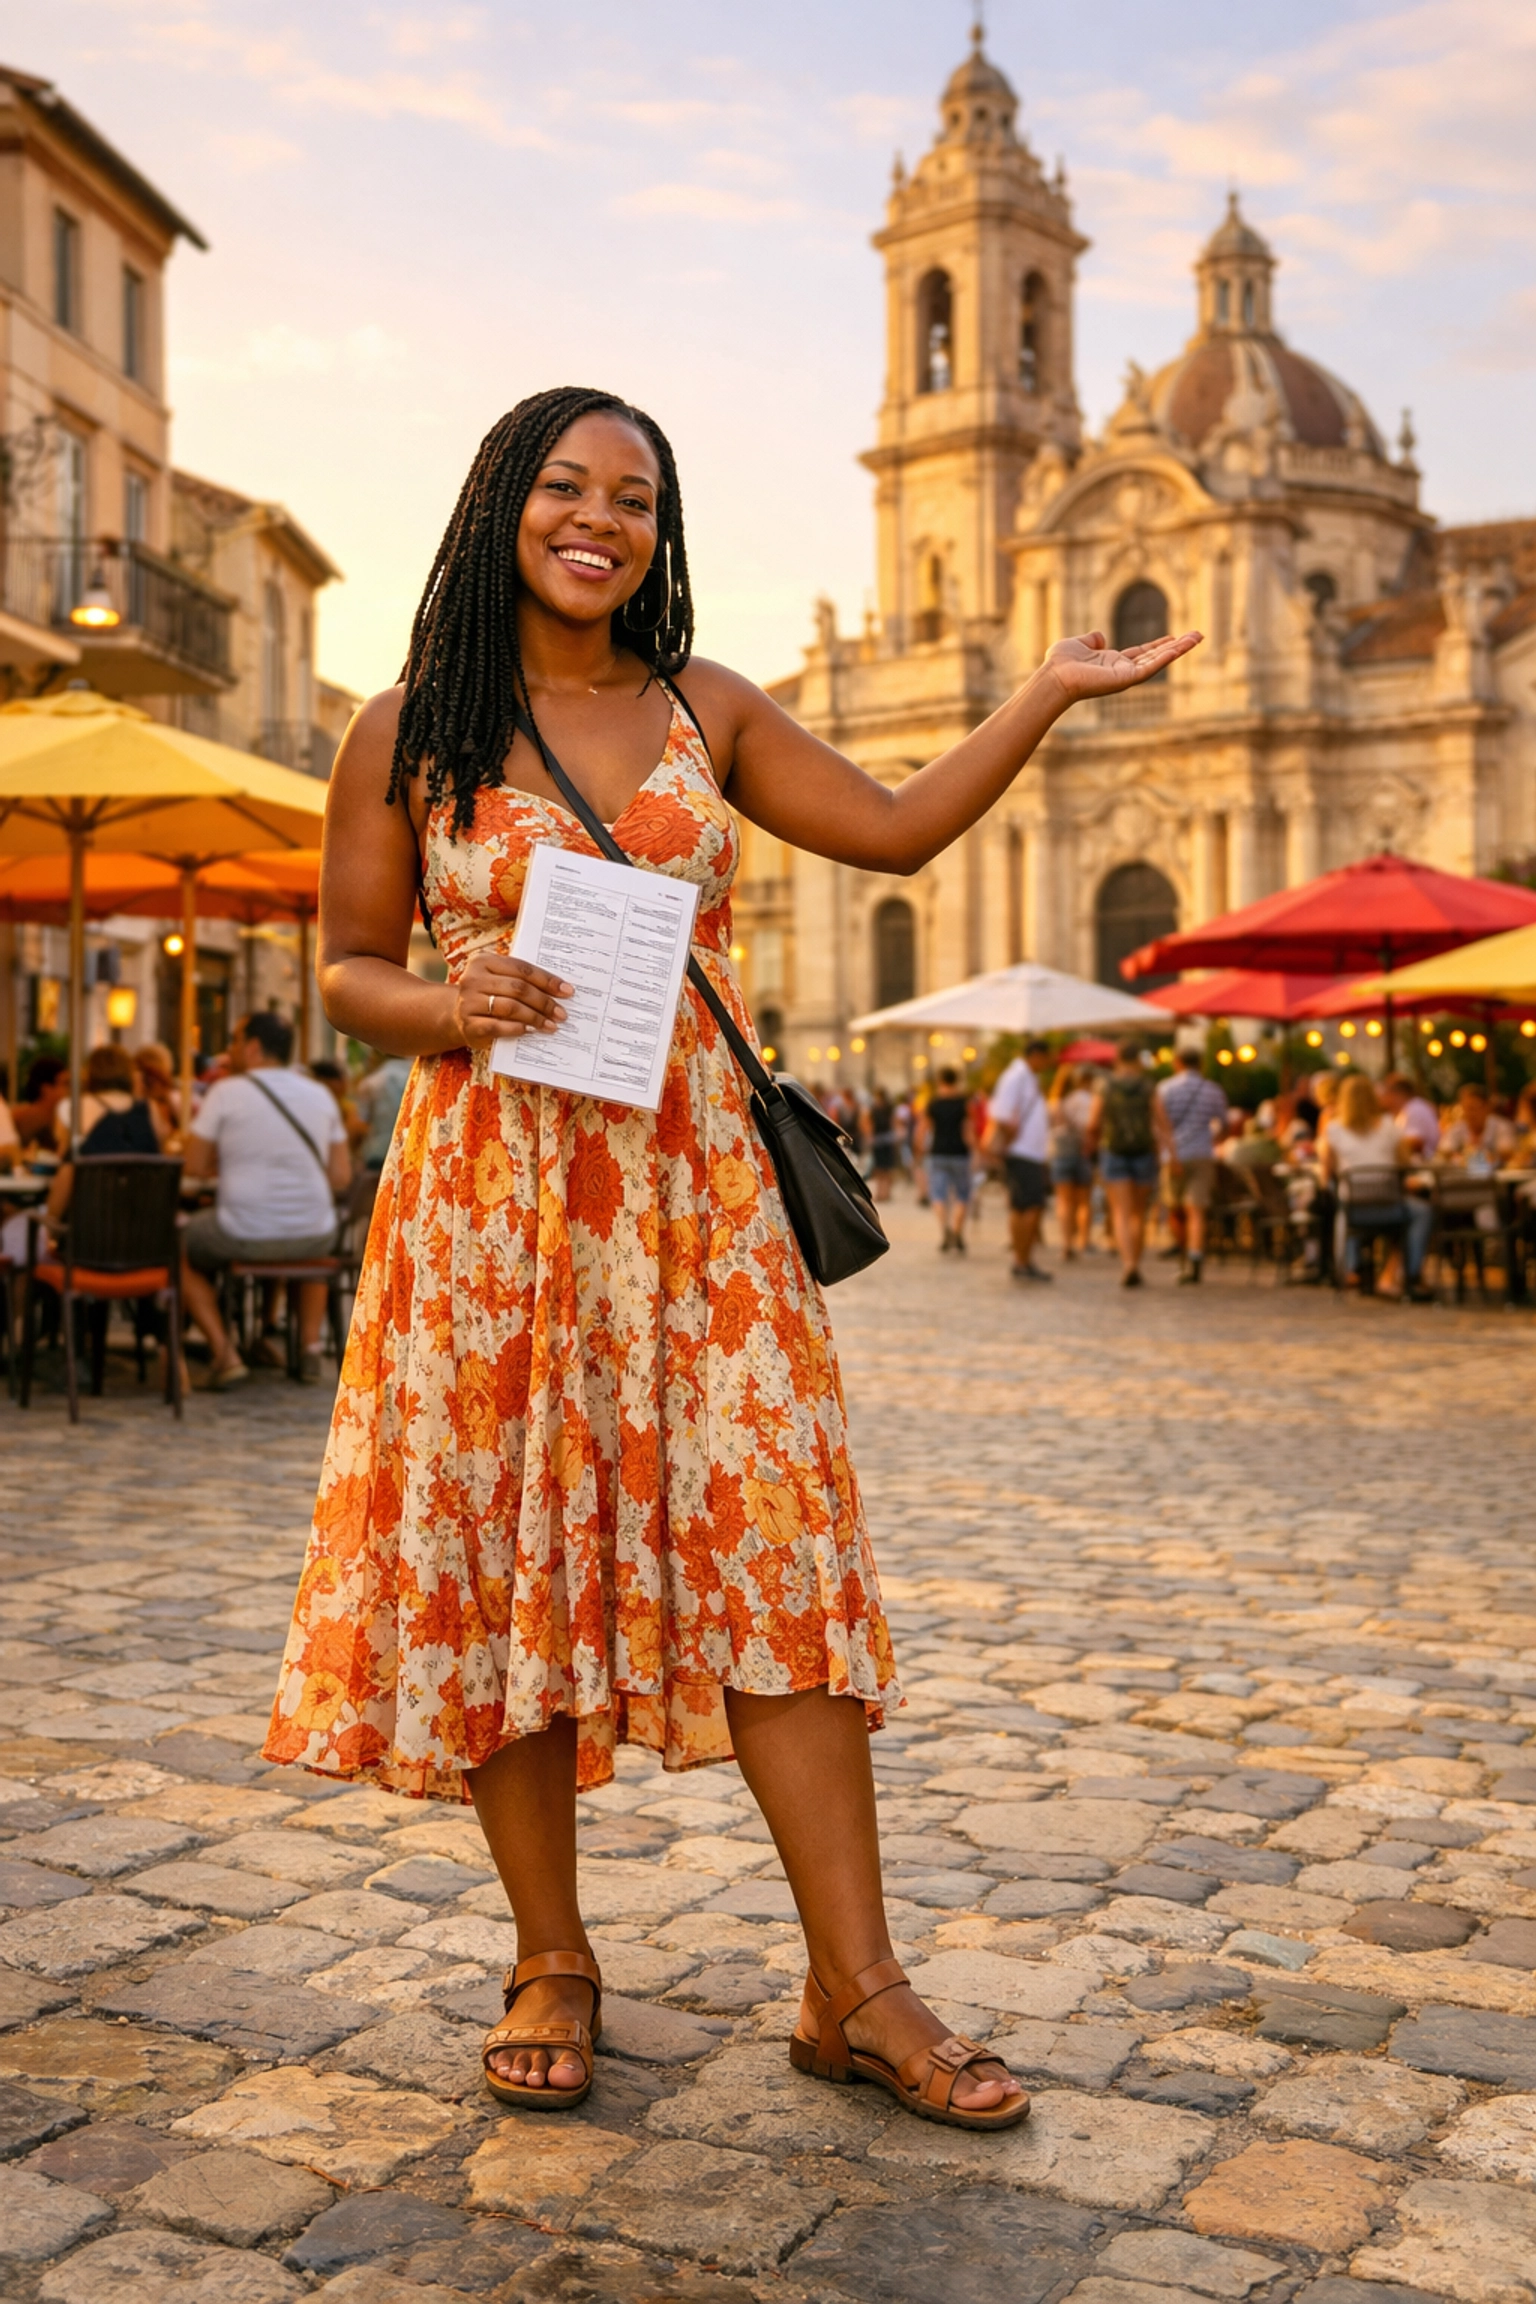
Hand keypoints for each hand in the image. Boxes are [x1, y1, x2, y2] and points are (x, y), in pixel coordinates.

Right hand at [453, 950, 572, 1049]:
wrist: (457, 1016)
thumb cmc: (488, 996)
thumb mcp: (500, 981)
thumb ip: (522, 980)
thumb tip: (560, 990)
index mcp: (483, 961)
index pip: (522, 969)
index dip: (547, 980)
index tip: (567, 991)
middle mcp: (473, 979)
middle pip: (518, 988)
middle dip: (544, 1002)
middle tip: (561, 1013)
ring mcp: (468, 1002)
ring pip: (510, 1007)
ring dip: (535, 1017)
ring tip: (551, 1025)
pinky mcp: (469, 1024)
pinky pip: (498, 1026)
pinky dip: (517, 1029)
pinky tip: (530, 1031)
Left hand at [1042, 628, 1202, 703]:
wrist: (1055, 677)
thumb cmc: (1061, 664)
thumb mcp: (1078, 644)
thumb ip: (1091, 640)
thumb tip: (1100, 637)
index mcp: (1114, 663)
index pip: (1142, 653)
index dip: (1159, 645)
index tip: (1175, 637)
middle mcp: (1124, 671)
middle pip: (1157, 656)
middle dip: (1178, 647)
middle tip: (1198, 636)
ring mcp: (1127, 676)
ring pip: (1159, 661)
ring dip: (1180, 650)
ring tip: (1198, 637)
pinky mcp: (1127, 679)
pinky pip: (1152, 667)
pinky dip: (1167, 657)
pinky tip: (1181, 647)